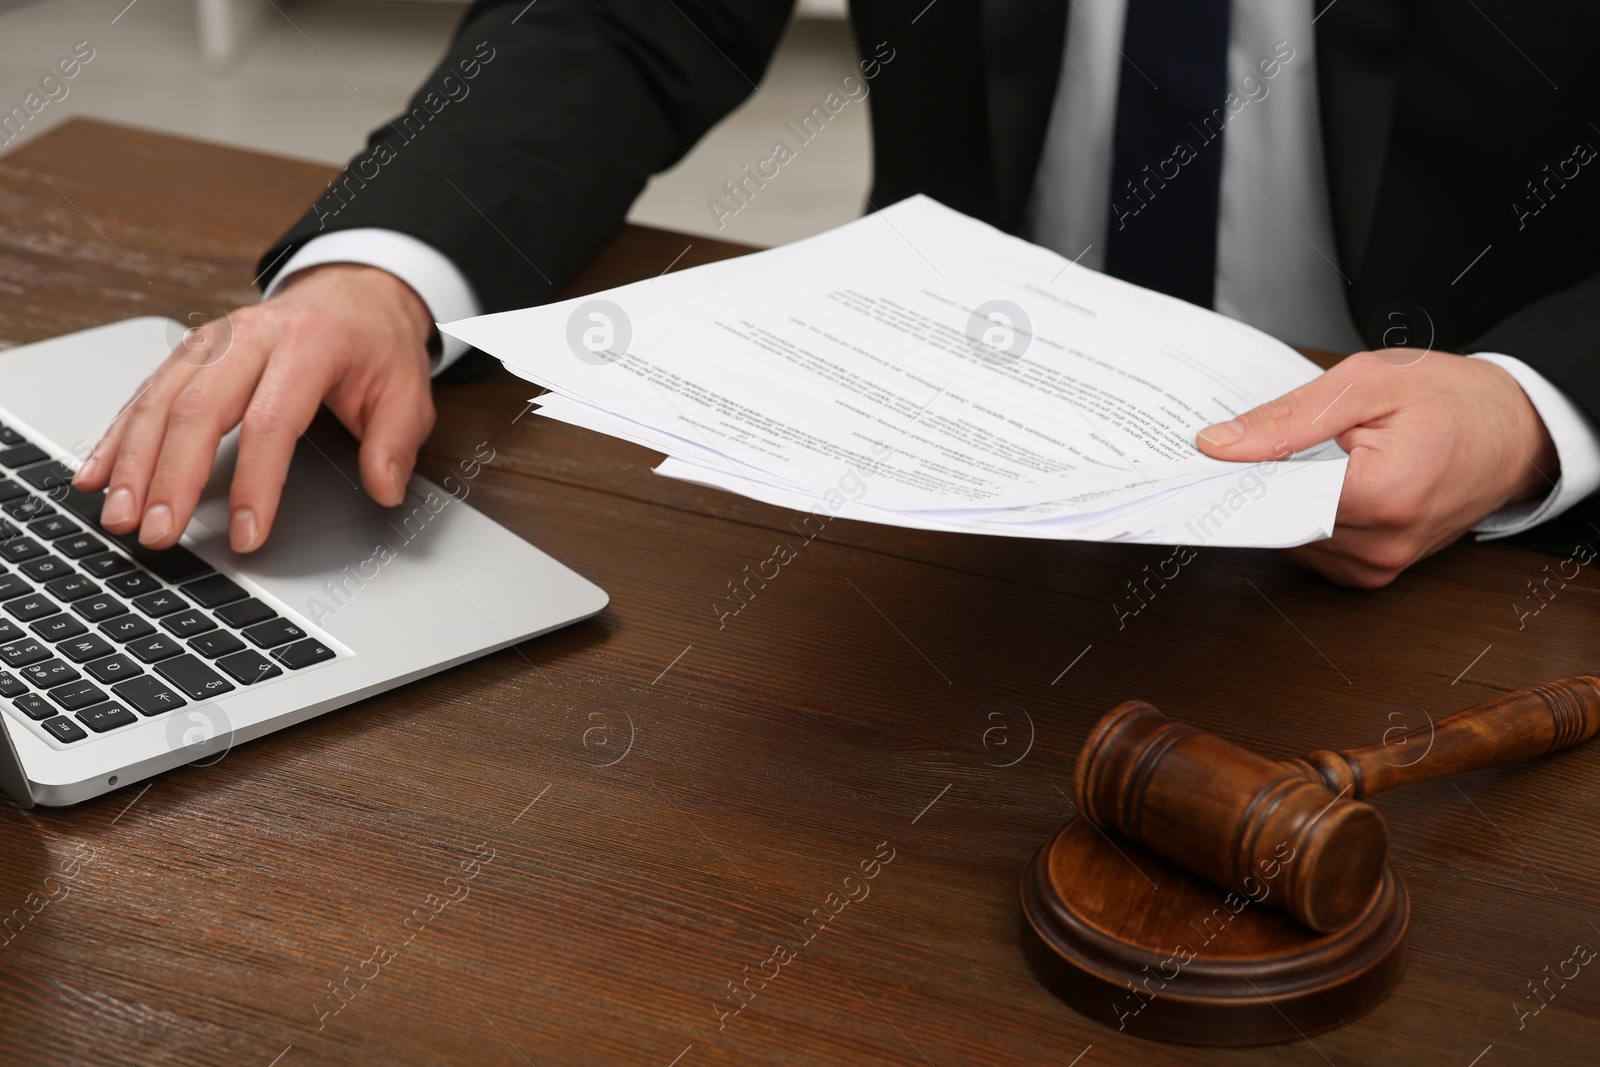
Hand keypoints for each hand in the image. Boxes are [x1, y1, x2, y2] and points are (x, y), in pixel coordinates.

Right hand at [72, 264, 436, 552]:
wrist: (354, 293)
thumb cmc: (376, 345)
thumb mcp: (408, 390)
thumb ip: (396, 442)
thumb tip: (384, 490)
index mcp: (308, 345)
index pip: (271, 422)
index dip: (255, 484)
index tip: (246, 534)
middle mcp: (250, 337)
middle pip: (198, 410)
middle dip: (171, 477)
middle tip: (158, 533)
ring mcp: (213, 341)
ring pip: (159, 400)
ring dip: (132, 463)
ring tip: (119, 515)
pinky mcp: (192, 353)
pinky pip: (146, 394)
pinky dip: (118, 437)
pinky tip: (97, 475)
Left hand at [1195, 349, 1557, 586]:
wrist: (1515, 429)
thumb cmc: (1452, 399)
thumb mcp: (1366, 384)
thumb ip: (1287, 419)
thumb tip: (1219, 446)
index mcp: (1381, 497)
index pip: (1275, 502)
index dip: (1230, 483)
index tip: (1193, 471)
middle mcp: (1381, 545)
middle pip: (1279, 524)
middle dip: (1250, 489)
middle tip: (1223, 455)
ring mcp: (1380, 565)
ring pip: (1291, 540)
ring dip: (1277, 504)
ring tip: (1279, 461)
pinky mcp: (1376, 571)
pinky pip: (1314, 548)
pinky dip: (1299, 517)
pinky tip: (1304, 484)